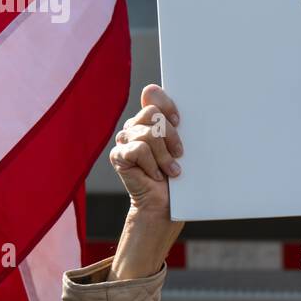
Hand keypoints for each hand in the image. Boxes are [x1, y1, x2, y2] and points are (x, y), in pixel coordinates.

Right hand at [108, 84, 185, 279]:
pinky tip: (155, 176)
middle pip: (152, 113)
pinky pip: (139, 149)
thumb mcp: (181, 145)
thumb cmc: (178, 176)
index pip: (152, 95)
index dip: (168, 106)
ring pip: (148, 134)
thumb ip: (175, 123)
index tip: (180, 122)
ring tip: (170, 170)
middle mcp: (134, 127)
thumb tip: (162, 96)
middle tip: (179, 154)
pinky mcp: (118, 155)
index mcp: (149, 119)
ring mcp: (124, 140)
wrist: (166, 205)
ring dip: (164, 156)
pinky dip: (152, 165)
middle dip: (171, 135)